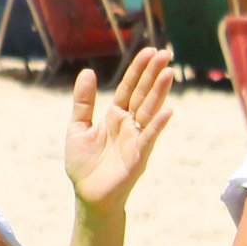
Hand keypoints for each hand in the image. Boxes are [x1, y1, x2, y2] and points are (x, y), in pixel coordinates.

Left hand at [65, 47, 174, 213]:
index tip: (149, 50)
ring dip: (159, 92)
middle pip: (143, 94)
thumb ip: (83, 101)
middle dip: (153, 74)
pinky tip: (167, 112)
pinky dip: (157, 125)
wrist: (88, 194)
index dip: (138, 70)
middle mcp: (129, 124)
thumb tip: (87, 71)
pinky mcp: (138, 156)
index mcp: (115, 116)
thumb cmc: (84, 163)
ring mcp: (136, 139)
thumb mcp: (77, 126)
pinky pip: (149, 138)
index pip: (129, 87)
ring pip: (149, 111)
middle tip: (166, 53)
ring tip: (169, 72)